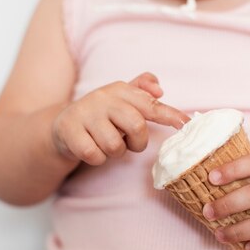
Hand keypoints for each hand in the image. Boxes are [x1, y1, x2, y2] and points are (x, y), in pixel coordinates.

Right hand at [51, 72, 189, 164]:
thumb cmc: (102, 115)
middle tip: (130, 143)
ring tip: (106, 143)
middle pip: (136, 126)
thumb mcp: (122, 100)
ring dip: (115, 152)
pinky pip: (94, 154)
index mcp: (120, 90)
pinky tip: (91, 149)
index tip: (187, 125)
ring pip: (115, 145)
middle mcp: (102, 97)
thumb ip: (143, 91)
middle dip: (138, 142)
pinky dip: (97, 159)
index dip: (170, 115)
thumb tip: (159, 90)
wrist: (62, 124)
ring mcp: (84, 113)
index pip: (150, 104)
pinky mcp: (69, 130)